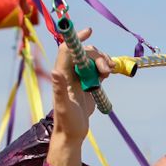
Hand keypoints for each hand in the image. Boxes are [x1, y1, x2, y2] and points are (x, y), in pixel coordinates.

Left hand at [50, 27, 110, 143]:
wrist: (73, 134)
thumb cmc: (67, 122)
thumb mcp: (63, 107)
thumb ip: (59, 88)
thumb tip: (55, 71)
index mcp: (62, 74)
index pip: (68, 49)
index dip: (77, 38)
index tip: (89, 31)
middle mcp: (69, 73)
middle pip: (85, 54)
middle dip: (97, 56)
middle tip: (107, 70)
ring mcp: (79, 78)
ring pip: (92, 60)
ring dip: (103, 62)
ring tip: (109, 73)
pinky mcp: (87, 84)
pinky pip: (97, 69)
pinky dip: (105, 68)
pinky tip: (109, 74)